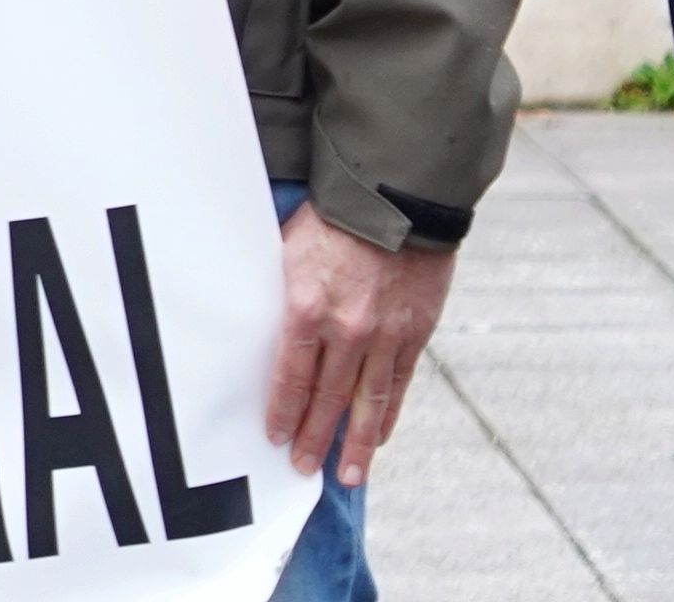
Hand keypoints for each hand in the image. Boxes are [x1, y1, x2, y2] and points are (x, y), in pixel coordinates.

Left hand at [265, 206, 456, 486]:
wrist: (395, 198)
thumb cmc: (331, 219)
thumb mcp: (286, 250)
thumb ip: (279, 295)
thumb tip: (259, 327)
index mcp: (306, 306)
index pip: (290, 375)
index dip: (283, 411)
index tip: (276, 437)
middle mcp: (346, 328)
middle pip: (326, 398)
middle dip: (314, 438)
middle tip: (304, 469)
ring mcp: (384, 335)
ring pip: (367, 403)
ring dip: (356, 444)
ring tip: (347, 476)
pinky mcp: (414, 334)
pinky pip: (398, 385)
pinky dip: (388, 415)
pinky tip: (378, 438)